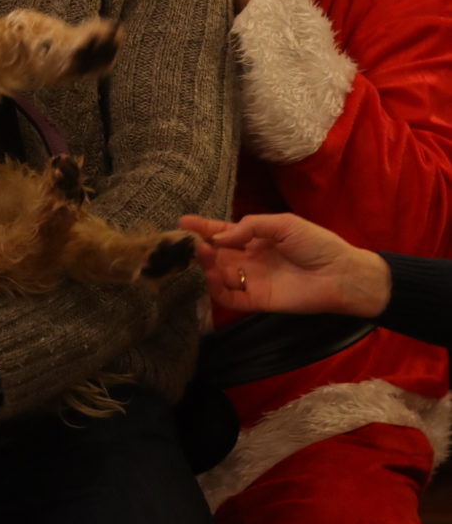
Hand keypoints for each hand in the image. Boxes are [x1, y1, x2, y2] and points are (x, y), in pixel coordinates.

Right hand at [182, 211, 391, 318]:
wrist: (340, 274)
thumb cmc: (316, 243)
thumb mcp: (283, 223)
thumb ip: (250, 227)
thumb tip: (218, 237)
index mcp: (256, 237)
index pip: (223, 232)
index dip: (203, 227)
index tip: (182, 222)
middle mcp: (249, 258)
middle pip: (216, 253)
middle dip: (199, 247)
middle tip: (185, 242)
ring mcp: (251, 280)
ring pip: (219, 274)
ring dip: (206, 266)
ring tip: (200, 255)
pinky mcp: (257, 301)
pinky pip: (230, 298)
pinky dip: (216, 290)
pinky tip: (210, 278)